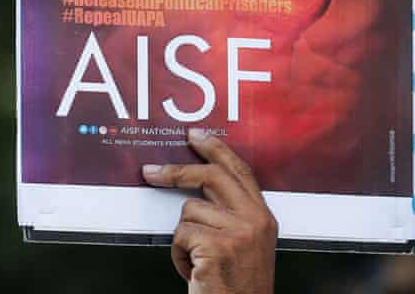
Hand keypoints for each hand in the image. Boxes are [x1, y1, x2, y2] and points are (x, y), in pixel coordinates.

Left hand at [143, 130, 277, 293]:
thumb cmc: (239, 287)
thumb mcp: (247, 245)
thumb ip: (233, 215)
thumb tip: (198, 188)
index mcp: (263, 217)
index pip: (239, 170)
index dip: (216, 148)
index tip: (196, 135)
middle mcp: (255, 220)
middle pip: (211, 175)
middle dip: (176, 171)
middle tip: (151, 172)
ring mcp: (238, 233)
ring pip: (189, 210)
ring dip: (184, 238)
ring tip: (197, 262)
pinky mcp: (218, 247)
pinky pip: (181, 235)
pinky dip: (179, 256)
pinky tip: (194, 272)